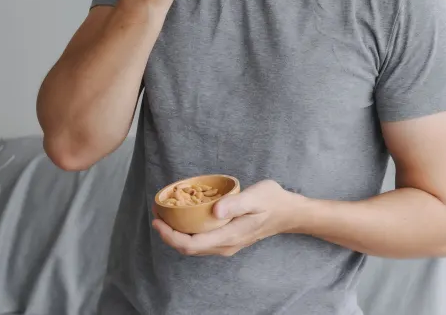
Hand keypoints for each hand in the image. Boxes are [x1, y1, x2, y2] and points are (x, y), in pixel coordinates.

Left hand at [152, 180, 301, 256]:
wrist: (288, 213)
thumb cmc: (273, 201)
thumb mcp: (257, 196)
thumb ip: (235, 204)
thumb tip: (214, 210)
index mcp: (229, 236)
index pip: (191, 244)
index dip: (170, 235)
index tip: (158, 219)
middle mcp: (225, 245)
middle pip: (188, 248)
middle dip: (168, 234)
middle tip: (157, 212)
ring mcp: (227, 245)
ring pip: (194, 247)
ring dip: (176, 234)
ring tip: (166, 214)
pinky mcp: (228, 240)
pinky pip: (201, 242)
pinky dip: (187, 232)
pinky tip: (185, 217)